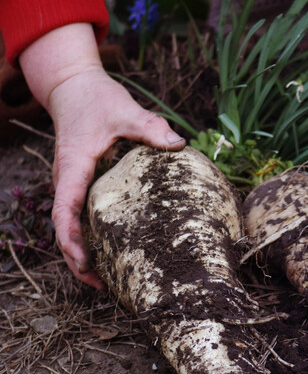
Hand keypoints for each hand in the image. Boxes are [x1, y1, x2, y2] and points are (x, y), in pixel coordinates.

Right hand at [20, 24, 184, 289]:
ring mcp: (72, 184)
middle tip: (103, 287)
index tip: (83, 261)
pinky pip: (79, 217)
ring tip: (106, 283)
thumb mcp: (125, 110)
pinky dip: (89, 238)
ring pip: (69, 227)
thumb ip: (150, 127)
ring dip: (82, 255)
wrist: (73, 86)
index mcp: (73, 168)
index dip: (71, 239)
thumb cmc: (97, 98)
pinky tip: (111, 254)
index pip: (64, 211)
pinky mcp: (80, 185)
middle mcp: (67, 181)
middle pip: (64, 229)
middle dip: (77, 260)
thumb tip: (178, 143)